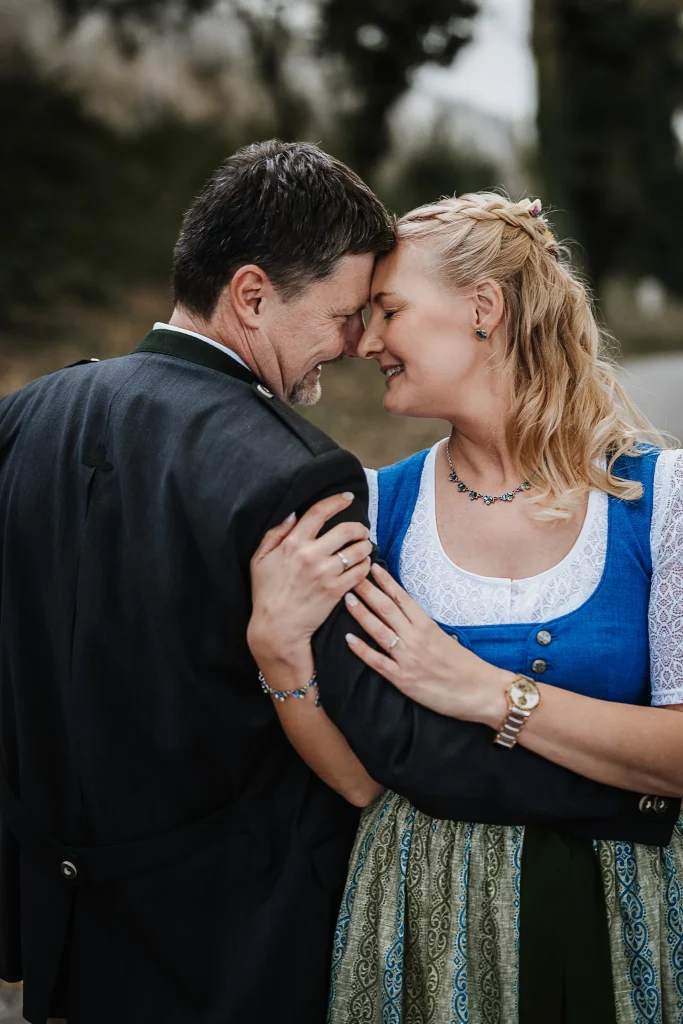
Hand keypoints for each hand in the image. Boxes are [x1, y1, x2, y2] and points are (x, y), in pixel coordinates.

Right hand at [248, 492, 372, 667]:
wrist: (277, 628)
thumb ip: (274, 534)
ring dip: (365, 546)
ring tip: (364, 547)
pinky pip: (360, 572)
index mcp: (292, 543)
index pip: (319, 512)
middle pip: (345, 530)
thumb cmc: (266, 593)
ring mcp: (325, 573)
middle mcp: (310, 555)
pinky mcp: (336, 590)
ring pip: (357, 550)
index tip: (347, 498)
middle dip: (359, 527)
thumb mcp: (259, 559)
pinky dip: (365, 566)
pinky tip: (363, 566)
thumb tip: (292, 514)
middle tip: (362, 530)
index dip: (336, 501)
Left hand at [344, 563, 511, 724]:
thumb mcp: (446, 639)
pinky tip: (348, 639)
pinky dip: (362, 650)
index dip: (385, 581)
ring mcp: (408, 658)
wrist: (481, 691)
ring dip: (360, 613)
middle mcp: (416, 638)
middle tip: (351, 576)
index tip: (372, 567)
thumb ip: (424, 628)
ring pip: (378, 630)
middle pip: (386, 608)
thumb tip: (407, 616)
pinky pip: (377, 662)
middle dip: (367, 590)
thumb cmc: (466, 666)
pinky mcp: (403, 679)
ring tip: (346, 598)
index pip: (402, 598)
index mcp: (427, 626)